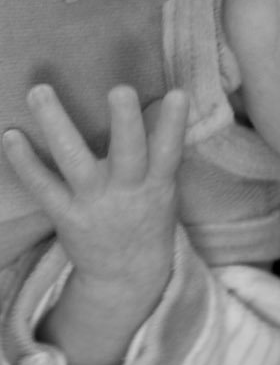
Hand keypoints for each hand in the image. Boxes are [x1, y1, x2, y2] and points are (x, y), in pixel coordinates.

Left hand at [2, 86, 188, 364]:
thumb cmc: (146, 221)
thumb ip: (153, 157)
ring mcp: (94, 203)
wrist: (128, 275)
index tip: (179, 94)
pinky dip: (25, 161)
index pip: (169, 151)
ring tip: (40, 91)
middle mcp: (127, 192)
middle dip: (126, 123)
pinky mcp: (66, 216)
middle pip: (129, 154)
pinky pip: (43, 186)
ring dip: (56, 124)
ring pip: (75, 161)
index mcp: (156, 185)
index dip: (174, 124)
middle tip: (121, 89)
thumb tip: (146, 110)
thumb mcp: (162, 192)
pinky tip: (11, 135)